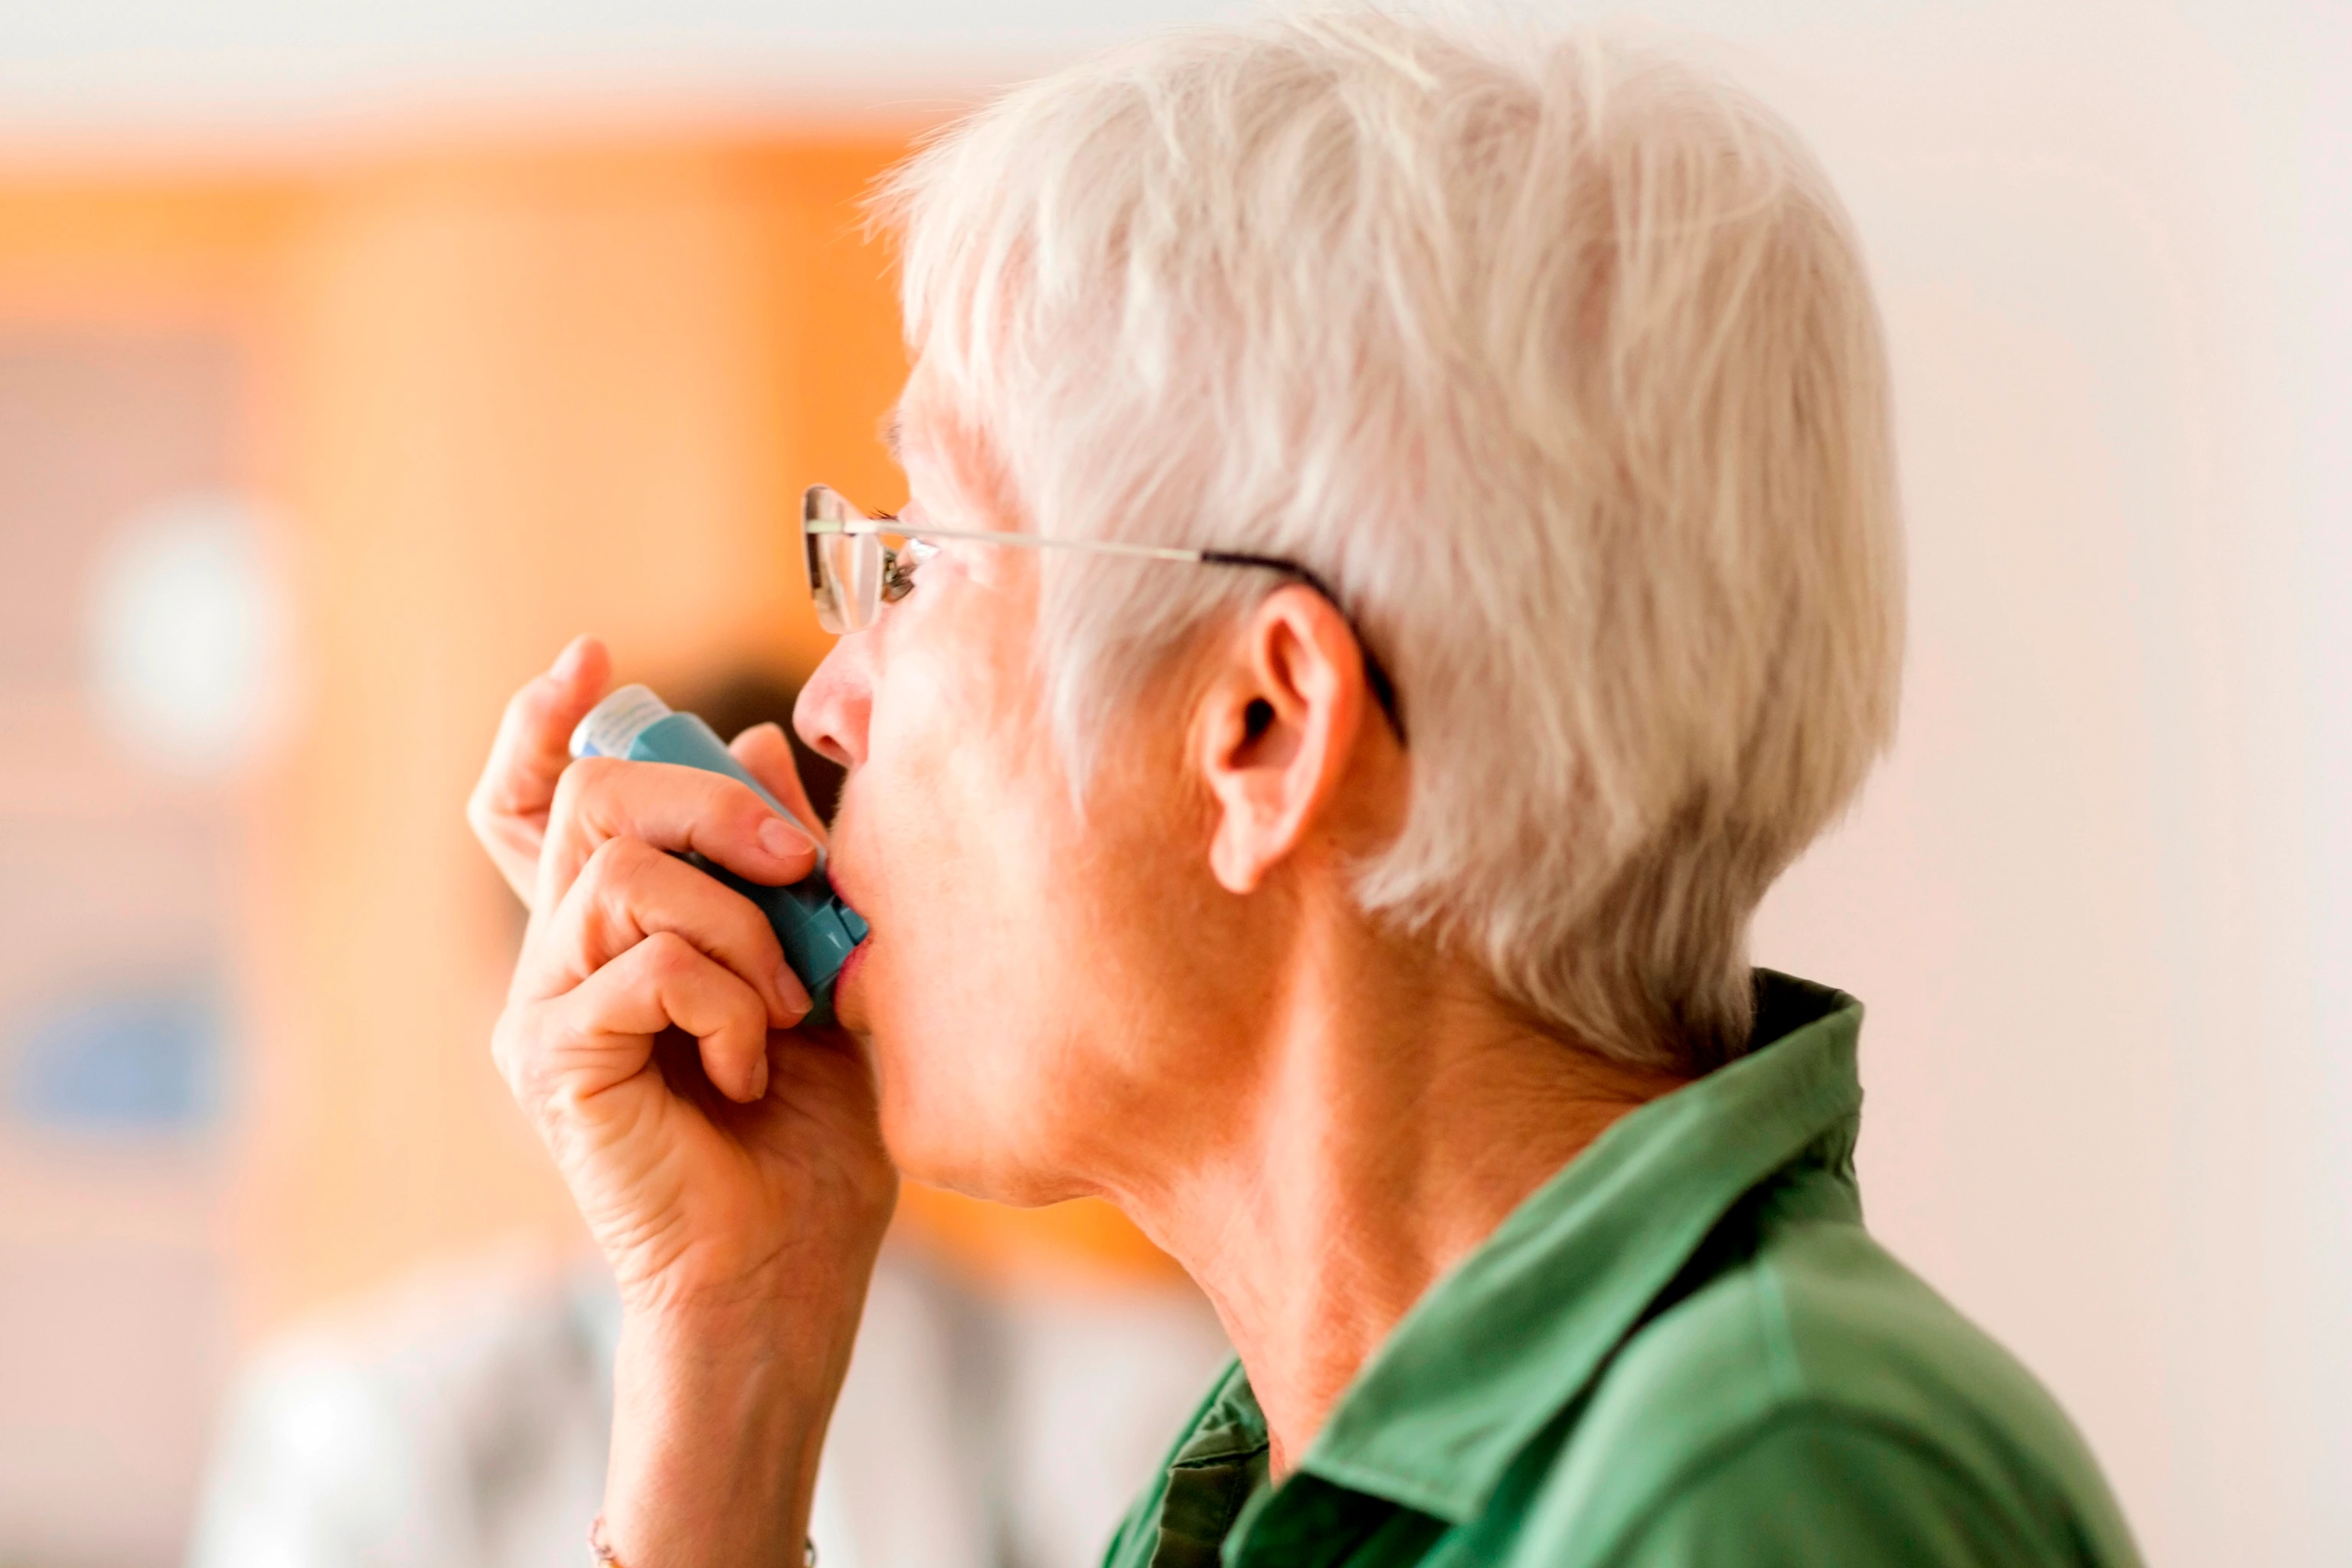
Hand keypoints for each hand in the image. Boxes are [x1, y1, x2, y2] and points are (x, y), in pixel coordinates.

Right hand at [469, 636, 895, 1563]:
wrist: (789, 1270)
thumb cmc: (809, 1135)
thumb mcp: (815, 967)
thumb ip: (779, 863)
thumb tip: (759, 735)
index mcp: (610, 930)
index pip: (538, 798)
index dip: (545, 719)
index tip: (590, 654)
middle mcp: (556, 959)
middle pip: (590, 801)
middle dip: (711, 804)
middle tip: (803, 869)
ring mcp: (542, 1011)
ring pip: (619, 874)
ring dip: (735, 922)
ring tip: (786, 1005)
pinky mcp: (553, 1064)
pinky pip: (640, 965)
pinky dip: (724, 999)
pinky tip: (751, 1064)